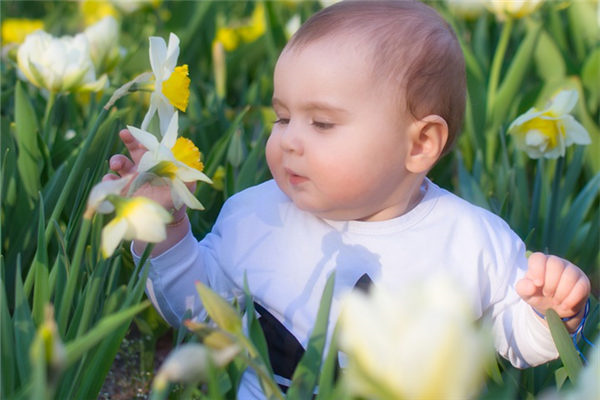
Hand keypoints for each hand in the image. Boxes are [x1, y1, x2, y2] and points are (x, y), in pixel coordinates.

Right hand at [102, 129, 193, 254]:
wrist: (165, 218)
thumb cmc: (175, 198)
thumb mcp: (184, 189)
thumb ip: (188, 181)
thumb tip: (193, 175)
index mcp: (156, 162)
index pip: (150, 145)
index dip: (143, 137)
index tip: (136, 130)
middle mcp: (142, 167)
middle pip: (133, 149)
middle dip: (128, 140)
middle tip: (124, 134)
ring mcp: (130, 178)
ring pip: (120, 164)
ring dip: (116, 160)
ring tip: (115, 165)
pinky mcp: (123, 191)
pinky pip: (112, 183)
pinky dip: (108, 181)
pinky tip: (109, 181)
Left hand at [516, 252, 590, 331]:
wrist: (554, 307)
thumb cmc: (537, 295)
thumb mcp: (526, 293)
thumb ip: (523, 288)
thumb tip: (531, 286)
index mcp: (540, 262)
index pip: (538, 258)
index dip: (538, 270)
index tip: (538, 284)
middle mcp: (556, 262)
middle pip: (555, 265)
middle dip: (550, 284)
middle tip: (547, 294)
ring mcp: (571, 270)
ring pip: (569, 276)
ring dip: (561, 293)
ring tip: (555, 301)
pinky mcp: (583, 281)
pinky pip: (581, 287)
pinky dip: (571, 299)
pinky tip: (565, 305)